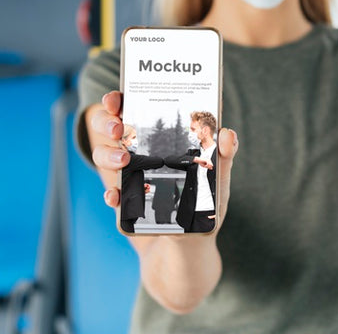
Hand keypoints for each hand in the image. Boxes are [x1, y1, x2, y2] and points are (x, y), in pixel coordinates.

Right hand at [88, 91, 238, 232]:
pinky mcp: (125, 203)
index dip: (119, 99)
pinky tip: (117, 197)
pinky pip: (111, 194)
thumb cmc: (206, 203)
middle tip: (119, 128)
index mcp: (160, 137)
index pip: (135, 108)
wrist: (191, 245)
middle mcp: (140, 151)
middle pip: (111, 127)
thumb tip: (227, 133)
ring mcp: (129, 176)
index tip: (117, 98)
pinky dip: (111, 194)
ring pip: (103, 155)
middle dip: (107, 122)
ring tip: (124, 160)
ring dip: (107, 154)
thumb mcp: (218, 176)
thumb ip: (224, 154)